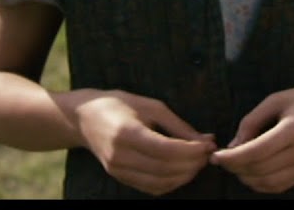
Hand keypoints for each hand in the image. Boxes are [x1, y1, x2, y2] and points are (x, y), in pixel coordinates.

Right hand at [75, 90, 215, 195]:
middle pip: (164, 169)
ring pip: (159, 183)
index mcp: (127, 133)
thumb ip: (178, 125)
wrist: (84, 118)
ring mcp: (118, 170)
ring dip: (184, 175)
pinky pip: (150, 187)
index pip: (166, 149)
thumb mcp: (151, 106)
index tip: (209, 144)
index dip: (191, 150)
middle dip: (192, 163)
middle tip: (208, 153)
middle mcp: (120, 156)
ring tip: (198, 161)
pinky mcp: (119, 177)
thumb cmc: (120, 105)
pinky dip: (171, 183)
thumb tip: (205, 139)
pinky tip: (183, 171)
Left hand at [210, 83, 293, 193]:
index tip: (216, 156)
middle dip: (235, 168)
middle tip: (224, 158)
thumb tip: (233, 145)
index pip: (255, 152)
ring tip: (237, 164)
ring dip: (246, 178)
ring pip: (267, 183)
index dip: (231, 158)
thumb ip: (253, 120)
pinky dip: (261, 183)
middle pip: (258, 170)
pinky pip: (279, 186)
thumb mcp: (280, 98)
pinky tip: (253, 172)